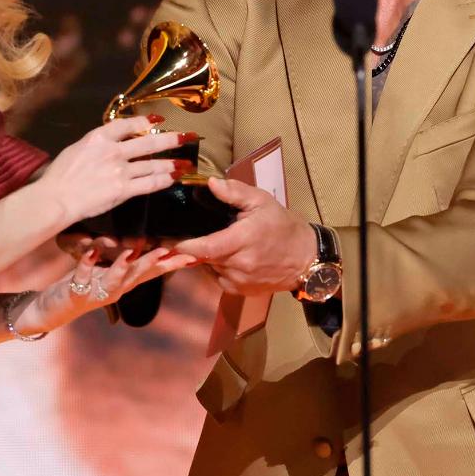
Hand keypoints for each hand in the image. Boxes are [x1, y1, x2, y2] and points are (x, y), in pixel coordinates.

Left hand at [17, 246, 196, 334]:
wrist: (52, 310)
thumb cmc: (83, 285)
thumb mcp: (109, 272)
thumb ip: (128, 261)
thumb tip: (147, 244)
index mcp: (125, 283)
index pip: (153, 272)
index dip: (172, 265)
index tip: (192, 256)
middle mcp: (116, 290)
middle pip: (139, 276)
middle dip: (153, 263)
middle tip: (168, 250)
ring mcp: (97, 294)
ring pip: (116, 280)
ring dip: (124, 266)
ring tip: (132, 250)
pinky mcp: (76, 293)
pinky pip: (82, 277)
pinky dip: (86, 264)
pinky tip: (89, 251)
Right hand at [36, 116, 193, 224]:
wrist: (57, 198)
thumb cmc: (60, 176)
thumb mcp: (77, 149)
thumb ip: (96, 144)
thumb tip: (110, 141)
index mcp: (99, 137)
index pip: (128, 124)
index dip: (146, 121)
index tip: (158, 120)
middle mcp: (113, 151)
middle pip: (149, 142)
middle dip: (171, 140)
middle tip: (187, 137)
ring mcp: (120, 171)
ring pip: (153, 165)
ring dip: (171, 164)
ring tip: (185, 163)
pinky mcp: (123, 190)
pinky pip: (148, 184)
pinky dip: (163, 181)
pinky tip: (172, 179)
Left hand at [173, 177, 315, 295]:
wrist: (305, 258)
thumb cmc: (283, 226)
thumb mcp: (262, 202)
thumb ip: (235, 192)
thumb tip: (211, 184)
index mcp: (243, 240)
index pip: (205, 247)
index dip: (185, 245)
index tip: (169, 240)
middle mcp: (240, 264)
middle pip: (203, 257)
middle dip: (195, 246)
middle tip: (190, 233)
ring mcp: (240, 281)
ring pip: (209, 268)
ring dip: (207, 256)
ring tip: (218, 242)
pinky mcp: (241, 291)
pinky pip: (218, 279)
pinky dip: (216, 268)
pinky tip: (227, 256)